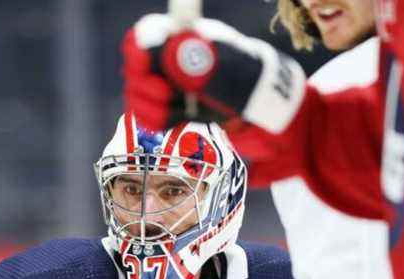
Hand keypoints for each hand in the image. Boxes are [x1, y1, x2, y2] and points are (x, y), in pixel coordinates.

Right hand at [122, 14, 306, 132]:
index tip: (144, 62)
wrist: (268, 120)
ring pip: (138, 94)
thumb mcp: (233, 74)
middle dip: (145, 84)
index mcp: (187, 39)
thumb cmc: (255, 87)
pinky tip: (178, 121)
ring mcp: (171, 86)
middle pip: (135, 66)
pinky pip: (148, 116)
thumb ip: (204, 64)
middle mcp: (174, 60)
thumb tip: (175, 51)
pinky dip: (158, 121)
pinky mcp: (172, 111)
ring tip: (182, 110)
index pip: (146, 33)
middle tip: (167, 93)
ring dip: (154, 105)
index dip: (139, 47)